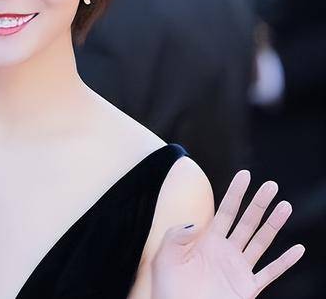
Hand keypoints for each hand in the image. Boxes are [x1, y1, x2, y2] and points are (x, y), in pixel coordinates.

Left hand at [151, 170, 303, 298]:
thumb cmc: (168, 288)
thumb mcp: (164, 257)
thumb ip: (176, 236)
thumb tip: (195, 223)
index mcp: (207, 241)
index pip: (225, 211)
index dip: (235, 193)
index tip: (245, 175)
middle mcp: (226, 251)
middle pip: (247, 222)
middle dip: (259, 203)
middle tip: (272, 185)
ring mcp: (238, 269)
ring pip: (261, 242)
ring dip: (274, 225)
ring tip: (285, 206)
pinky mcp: (247, 288)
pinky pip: (270, 273)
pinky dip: (284, 262)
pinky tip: (297, 249)